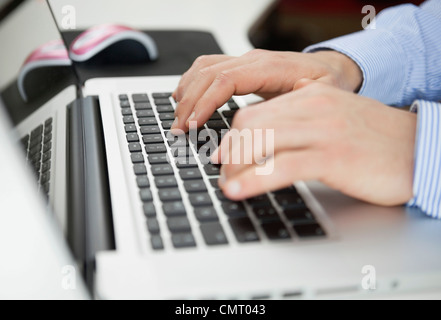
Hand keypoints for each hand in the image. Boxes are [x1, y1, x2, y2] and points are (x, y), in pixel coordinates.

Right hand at [171, 49, 361, 132]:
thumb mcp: (321, 97)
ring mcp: (245, 61)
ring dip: (186, 91)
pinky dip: (191, 82)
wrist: (330, 68)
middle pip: (207, 73)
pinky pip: (208, 67)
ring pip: (203, 67)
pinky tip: (184, 98)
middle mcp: (253, 60)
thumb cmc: (326, 83)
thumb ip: (294, 107)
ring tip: (177, 118)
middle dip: (188, 102)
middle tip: (178, 129)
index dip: (204, 102)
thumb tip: (268, 125)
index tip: (192, 124)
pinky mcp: (241, 67)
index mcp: (270, 67)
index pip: (225, 79)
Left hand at [211, 81, 416, 206]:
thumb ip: (300, 119)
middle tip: (223, 174)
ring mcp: (322, 130)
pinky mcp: (332, 156)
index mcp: (309, 96)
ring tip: (227, 186)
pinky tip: (237, 191)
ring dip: (234, 167)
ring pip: (258, 142)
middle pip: (248, 125)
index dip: (231, 137)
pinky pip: (281, 167)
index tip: (222, 156)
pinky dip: (252, 180)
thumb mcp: (333, 118)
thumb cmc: (375, 139)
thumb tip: (268, 131)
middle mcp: (312, 107)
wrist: (419, 148)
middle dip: (228, 153)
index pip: (252, 112)